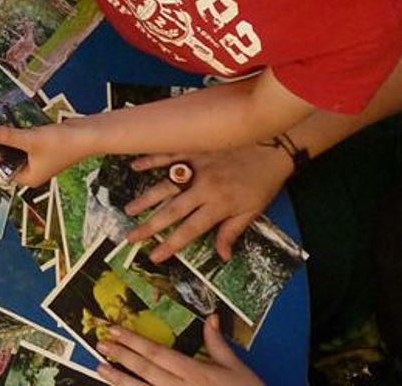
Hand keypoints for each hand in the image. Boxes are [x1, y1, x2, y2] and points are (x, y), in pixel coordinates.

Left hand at [0, 122, 93, 187]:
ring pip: (16, 147)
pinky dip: (18, 131)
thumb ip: (7, 136)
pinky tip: (9, 119)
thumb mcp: (30, 139)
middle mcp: (32, 171)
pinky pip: (25, 139)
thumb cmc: (62, 143)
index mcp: (28, 178)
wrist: (89, 134)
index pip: (2, 170)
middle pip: (8, 158)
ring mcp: (38, 158)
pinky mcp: (43, 145)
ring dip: (7, 136)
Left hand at [96, 316, 262, 385]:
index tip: (114, 330)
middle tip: (100, 344)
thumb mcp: (236, 368)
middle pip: (145, 370)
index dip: (134, 341)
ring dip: (119, 380)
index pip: (158, 353)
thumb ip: (217, 343)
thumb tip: (210, 317)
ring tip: (100, 368)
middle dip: (121, 356)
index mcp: (196, 372)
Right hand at [124, 145, 292, 261]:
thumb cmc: (264, 182)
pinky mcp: (194, 150)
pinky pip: (168, 156)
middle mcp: (203, 188)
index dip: (171, 245)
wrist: (273, 146)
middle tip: (130, 237)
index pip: (190, 230)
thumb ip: (232, 231)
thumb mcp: (253, 211)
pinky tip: (134, 166)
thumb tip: (222, 256)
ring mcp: (196, 167)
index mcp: (218, 205)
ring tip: (128, 210)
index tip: (154, 256)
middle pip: (172, 210)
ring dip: (145, 198)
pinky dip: (150, 161)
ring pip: (165, 185)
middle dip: (150, 226)